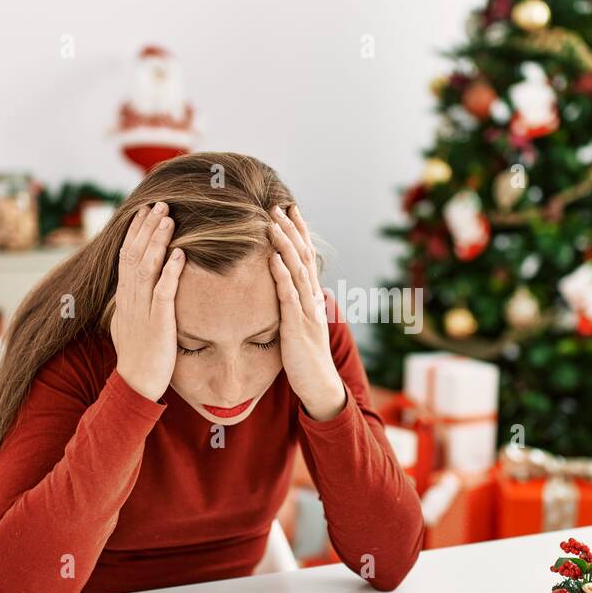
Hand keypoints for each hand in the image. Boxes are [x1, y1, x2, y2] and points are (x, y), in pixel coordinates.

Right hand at [111, 202, 184, 401]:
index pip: (127, 256)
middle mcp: (130, 299)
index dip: (136, 232)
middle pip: (135, 255)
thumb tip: (134, 286)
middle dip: (147, 228)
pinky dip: (171, 271)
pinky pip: (163, 292)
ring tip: (169, 219)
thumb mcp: (130, 322)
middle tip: (160, 204)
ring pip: (147, 268)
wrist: (136, 383)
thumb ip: (133, 301)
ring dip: (158, 241)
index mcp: (124, 297)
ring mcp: (142, 310)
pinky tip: (181, 254)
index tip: (145, 211)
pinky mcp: (158, 323)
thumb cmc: (138, 355)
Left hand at [268, 204, 345, 421]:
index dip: (298, 233)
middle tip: (278, 206)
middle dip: (291, 230)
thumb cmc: (305, 358)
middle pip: (303, 257)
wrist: (319, 386)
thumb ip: (294, 305)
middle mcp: (312, 299)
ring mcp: (307, 312)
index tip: (289, 210)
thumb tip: (286, 288)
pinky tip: (272, 259)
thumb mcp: (300, 325)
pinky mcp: (298, 327)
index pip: (306, 257)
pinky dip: (281, 275)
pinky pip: (289, 297)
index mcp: (312, 297)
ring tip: (272, 223)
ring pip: (297, 271)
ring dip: (285, 245)